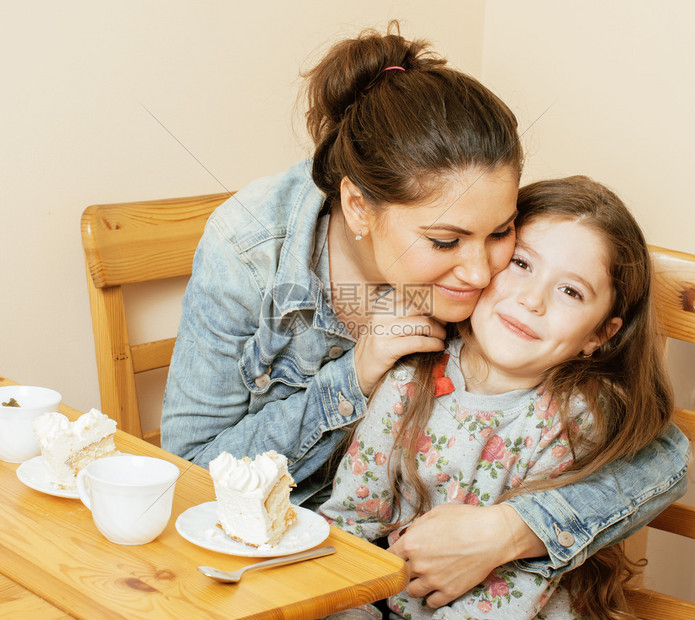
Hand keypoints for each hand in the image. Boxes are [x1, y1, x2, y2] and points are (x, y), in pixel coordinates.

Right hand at [352, 290, 445, 395]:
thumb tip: (435, 307)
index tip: (442, 312)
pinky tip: (438, 347)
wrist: (356, 371)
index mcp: (383, 306)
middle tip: (445, 325)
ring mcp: (382, 332)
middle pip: (420, 307)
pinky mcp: (385, 349)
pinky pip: (418, 343)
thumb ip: (404, 313)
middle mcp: (381, 315)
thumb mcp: (386, 324)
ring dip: (439, 332)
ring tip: (442, 338)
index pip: (414, 295)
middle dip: (438, 316)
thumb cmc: (377, 347)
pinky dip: (433, 344)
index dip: (432, 303)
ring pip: (422, 324)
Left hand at [388, 503, 545, 608]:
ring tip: (425, 576)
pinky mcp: (449, 592)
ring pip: (412, 592)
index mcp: (412, 543)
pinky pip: (431, 603)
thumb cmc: (465, 519)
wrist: (491, 535)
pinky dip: (431, 597)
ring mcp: (433, 580)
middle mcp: (419, 564)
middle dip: (405, 569)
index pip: (390, 557)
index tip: (397, 557)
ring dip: (416, 584)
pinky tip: (436, 587)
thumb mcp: (435, 513)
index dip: (393, 556)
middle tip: (415, 564)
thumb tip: (408, 536)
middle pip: (400, 575)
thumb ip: (417, 526)